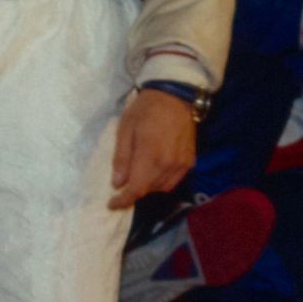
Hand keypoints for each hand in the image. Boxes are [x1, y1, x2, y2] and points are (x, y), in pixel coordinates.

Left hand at [110, 88, 197, 209]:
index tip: (112, 204)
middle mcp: (169, 164)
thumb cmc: (145, 110)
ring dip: (148, 188)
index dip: (123, 200)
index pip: (137, 188)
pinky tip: (152, 174)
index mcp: (150, 155)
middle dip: (133, 192)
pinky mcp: (190, 162)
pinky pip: (174, 180)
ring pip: (162, 188)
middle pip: (149, 190)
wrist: (175, 97)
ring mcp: (182, 164)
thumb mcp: (125, 130)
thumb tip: (117, 184)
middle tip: (121, 188)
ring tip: (136, 179)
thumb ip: (122, 158)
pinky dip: (161, 182)